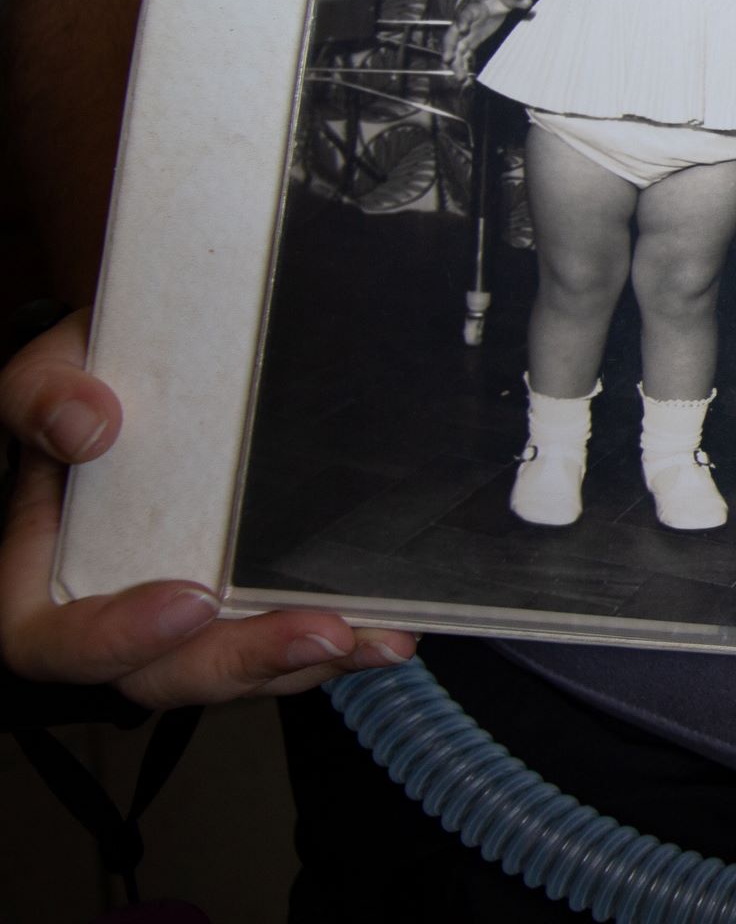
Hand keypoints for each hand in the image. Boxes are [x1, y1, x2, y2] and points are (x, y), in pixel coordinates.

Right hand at [2, 313, 416, 706]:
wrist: (169, 358)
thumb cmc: (100, 381)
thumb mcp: (56, 371)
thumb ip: (44, 394)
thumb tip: (86, 425)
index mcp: (45, 573)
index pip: (54, 642)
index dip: (114, 640)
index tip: (190, 602)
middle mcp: (118, 610)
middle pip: (164, 675)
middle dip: (246, 660)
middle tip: (321, 630)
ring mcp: (191, 616)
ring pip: (240, 671)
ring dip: (310, 661)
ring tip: (377, 636)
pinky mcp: (251, 606)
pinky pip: (290, 644)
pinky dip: (344, 640)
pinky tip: (392, 626)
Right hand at [444, 0, 530, 79]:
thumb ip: (515, 0)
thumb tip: (528, 2)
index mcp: (472, 8)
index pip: (464, 14)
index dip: (461, 21)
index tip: (461, 29)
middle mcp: (463, 22)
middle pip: (451, 35)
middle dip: (448, 48)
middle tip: (447, 60)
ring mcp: (465, 34)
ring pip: (455, 50)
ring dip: (456, 64)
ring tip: (460, 80)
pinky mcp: (470, 42)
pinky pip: (463, 56)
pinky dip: (463, 68)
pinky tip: (465, 81)